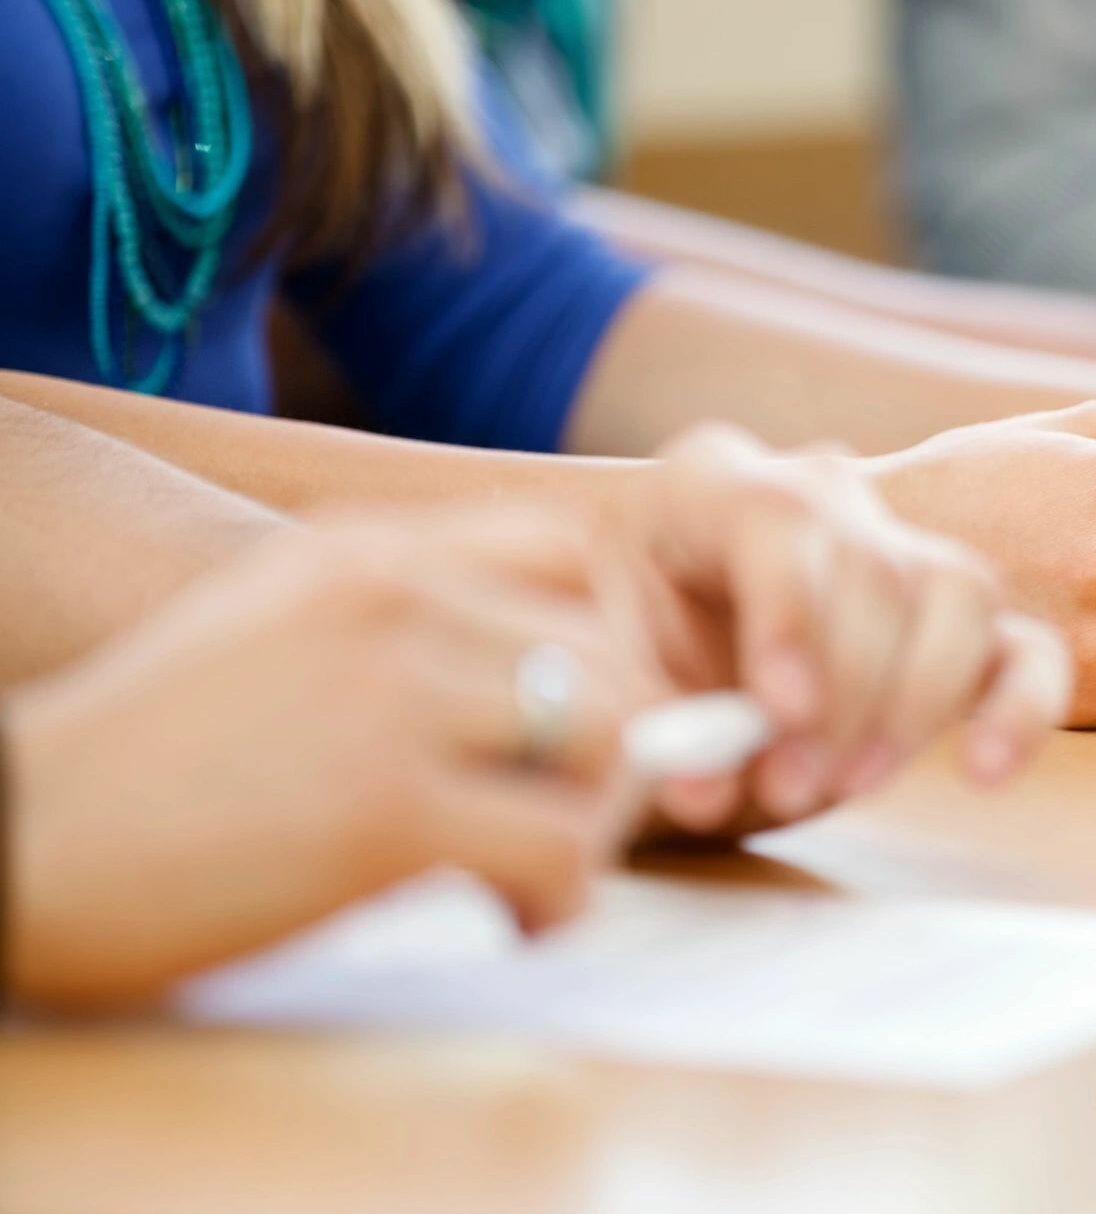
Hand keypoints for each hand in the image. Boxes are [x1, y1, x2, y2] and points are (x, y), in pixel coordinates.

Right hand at [9, 506, 667, 1008]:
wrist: (17, 839)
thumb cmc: (145, 768)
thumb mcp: (273, 635)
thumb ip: (404, 638)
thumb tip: (557, 697)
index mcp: (361, 552)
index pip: (568, 554)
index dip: (602, 647)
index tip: (567, 729)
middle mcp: (390, 599)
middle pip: (609, 655)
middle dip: (611, 753)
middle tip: (562, 824)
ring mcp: (390, 696)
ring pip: (606, 740)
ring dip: (594, 823)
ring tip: (532, 875)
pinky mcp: (387, 808)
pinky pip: (561, 846)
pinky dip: (559, 900)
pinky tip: (507, 921)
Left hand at [618, 425, 1071, 833]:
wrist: (652, 655)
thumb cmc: (625, 653)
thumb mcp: (609, 677)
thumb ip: (651, 729)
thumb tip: (707, 788)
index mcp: (713, 484)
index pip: (780, 519)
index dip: (791, 612)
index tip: (782, 709)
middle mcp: (821, 495)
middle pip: (874, 568)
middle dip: (845, 692)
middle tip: (793, 787)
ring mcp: (900, 551)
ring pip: (958, 593)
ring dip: (915, 704)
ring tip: (852, 786)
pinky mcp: (960, 626)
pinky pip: (1026, 649)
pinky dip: (1019, 710)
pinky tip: (983, 772)